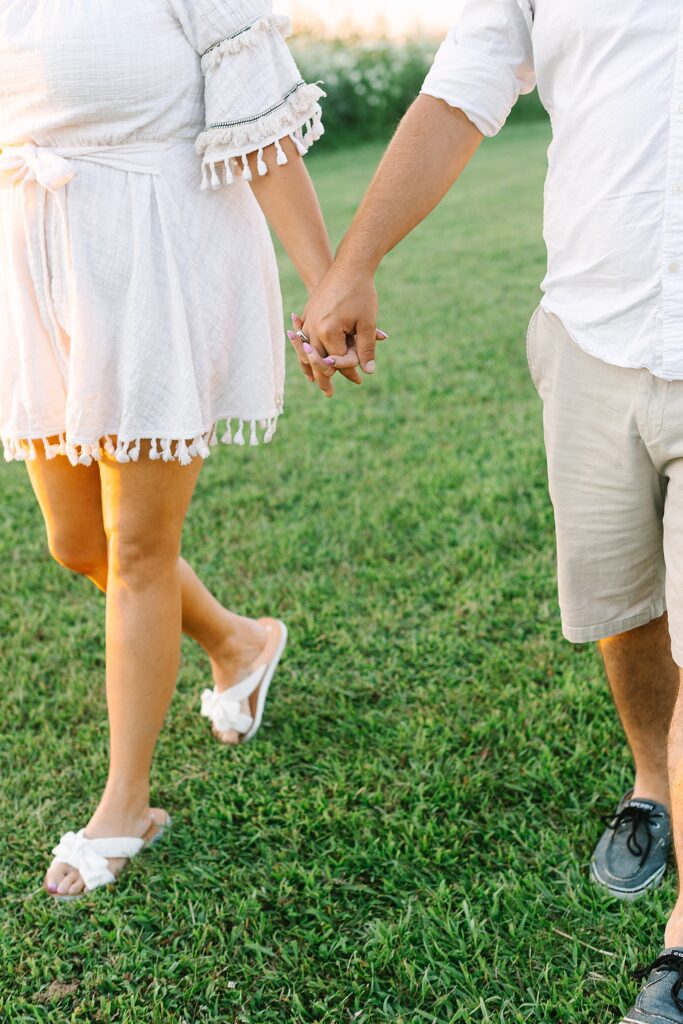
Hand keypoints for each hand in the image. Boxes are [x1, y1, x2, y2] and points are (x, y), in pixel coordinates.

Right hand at [288, 262, 385, 396]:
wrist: (349, 266)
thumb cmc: (361, 293)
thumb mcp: (367, 322)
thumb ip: (366, 348)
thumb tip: (368, 372)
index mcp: (328, 331)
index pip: (337, 361)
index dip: (349, 371)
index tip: (358, 381)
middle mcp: (313, 328)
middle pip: (317, 361)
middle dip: (325, 378)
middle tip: (329, 394)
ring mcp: (307, 321)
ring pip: (306, 352)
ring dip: (310, 367)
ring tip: (315, 382)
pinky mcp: (306, 314)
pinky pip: (303, 339)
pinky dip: (305, 351)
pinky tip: (307, 359)